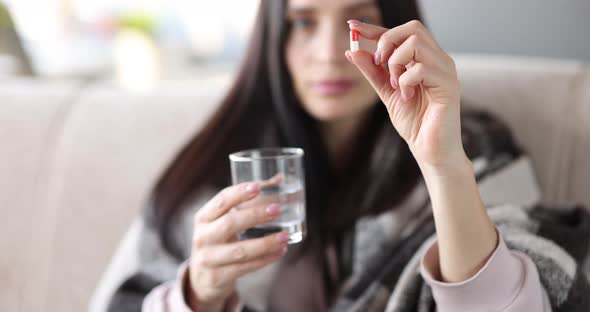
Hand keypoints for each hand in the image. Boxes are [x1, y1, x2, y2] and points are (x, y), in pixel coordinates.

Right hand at [188, 181, 288, 309]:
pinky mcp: (217, 277)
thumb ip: (249, 201)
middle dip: (255, 215)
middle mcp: (202, 237)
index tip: (258, 186)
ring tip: (285, 236)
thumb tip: (280, 179)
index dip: (239, 193)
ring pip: (240, 251)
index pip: (221, 201)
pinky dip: (264, 260)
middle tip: (277, 209)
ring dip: (265, 243)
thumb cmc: (219, 241)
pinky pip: (244, 268)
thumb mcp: (225, 220)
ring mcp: (208, 259)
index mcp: (203, 217)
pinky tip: (280, 252)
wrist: (201, 278)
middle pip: (230, 223)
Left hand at [346, 20, 465, 169]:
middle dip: (387, 42)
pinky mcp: (449, 85)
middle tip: (379, 65)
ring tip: (396, 85)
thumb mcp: (386, 93)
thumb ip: (372, 72)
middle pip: (413, 28)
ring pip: (416, 44)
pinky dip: (405, 81)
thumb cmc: (415, 123)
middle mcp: (438, 60)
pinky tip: (407, 96)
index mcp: (425, 59)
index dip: (375, 28)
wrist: (430, 151)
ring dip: (396, 63)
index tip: (353, 27)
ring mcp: (445, 70)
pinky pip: (420, 68)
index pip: (401, 33)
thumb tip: (353, 51)